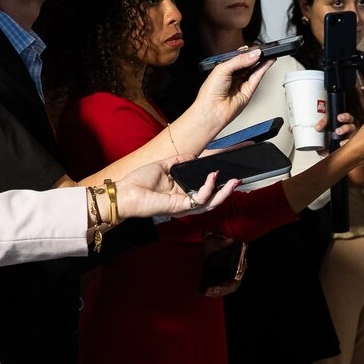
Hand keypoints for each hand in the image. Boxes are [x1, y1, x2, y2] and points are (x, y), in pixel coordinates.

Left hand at [111, 158, 239, 221]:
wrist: (126, 192)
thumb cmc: (138, 182)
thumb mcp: (163, 165)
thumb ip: (178, 160)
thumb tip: (192, 157)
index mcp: (181, 192)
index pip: (204, 188)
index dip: (218, 182)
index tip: (228, 171)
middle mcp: (184, 200)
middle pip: (212, 199)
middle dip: (227, 191)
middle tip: (237, 180)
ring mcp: (183, 205)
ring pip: (211, 203)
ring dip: (224, 193)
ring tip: (234, 182)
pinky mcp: (181, 207)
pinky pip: (200, 199)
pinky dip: (209, 188)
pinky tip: (212, 177)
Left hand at [175, 49, 272, 146]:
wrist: (212, 110)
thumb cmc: (210, 92)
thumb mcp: (222, 69)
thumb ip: (239, 60)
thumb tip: (253, 54)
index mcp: (224, 70)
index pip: (238, 58)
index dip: (246, 53)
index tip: (253, 48)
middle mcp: (233, 77)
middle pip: (248, 64)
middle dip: (255, 56)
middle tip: (262, 50)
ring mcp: (241, 84)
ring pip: (254, 70)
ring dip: (262, 61)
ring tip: (268, 54)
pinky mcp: (249, 91)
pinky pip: (257, 78)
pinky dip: (263, 69)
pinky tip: (267, 62)